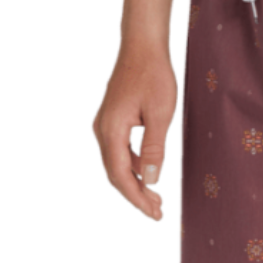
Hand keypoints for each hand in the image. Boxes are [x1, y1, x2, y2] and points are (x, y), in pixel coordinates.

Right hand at [93, 39, 176, 219]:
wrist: (143, 48)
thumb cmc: (154, 77)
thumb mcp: (160, 115)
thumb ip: (154, 149)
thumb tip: (151, 180)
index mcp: (111, 131)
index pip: (121, 176)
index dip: (136, 198)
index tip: (153, 213)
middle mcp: (102, 131)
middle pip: (115, 174)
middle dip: (136, 196)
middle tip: (157, 212)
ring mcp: (105, 126)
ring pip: (117, 164)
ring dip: (135, 183)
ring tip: (156, 199)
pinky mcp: (112, 121)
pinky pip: (119, 152)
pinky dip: (134, 167)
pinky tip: (149, 173)